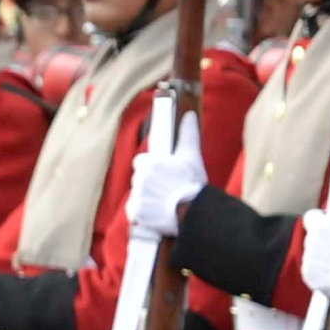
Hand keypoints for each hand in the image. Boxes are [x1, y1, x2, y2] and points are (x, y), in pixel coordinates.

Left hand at [126, 116, 204, 239]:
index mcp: (150, 163)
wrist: (194, 212)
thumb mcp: (192, 157)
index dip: (151, 168)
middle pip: (138, 179)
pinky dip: (143, 214)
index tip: (162, 175)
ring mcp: (137, 197)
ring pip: (137, 195)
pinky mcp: (135, 214)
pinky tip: (157, 214)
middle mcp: (140, 179)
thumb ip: (188, 134)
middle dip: (149, 183)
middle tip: (166, 190)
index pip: (141, 162)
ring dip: (146, 198)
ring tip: (164, 204)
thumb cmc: (194, 184)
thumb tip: (188, 115)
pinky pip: (134, 212)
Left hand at [300, 206, 329, 310]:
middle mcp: (310, 242)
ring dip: (323, 255)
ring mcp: (308, 260)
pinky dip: (321, 271)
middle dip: (324, 238)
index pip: (311, 216)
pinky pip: (312, 270)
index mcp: (319, 227)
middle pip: (313, 236)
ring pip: (312, 253)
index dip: (321, 219)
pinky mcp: (308, 276)